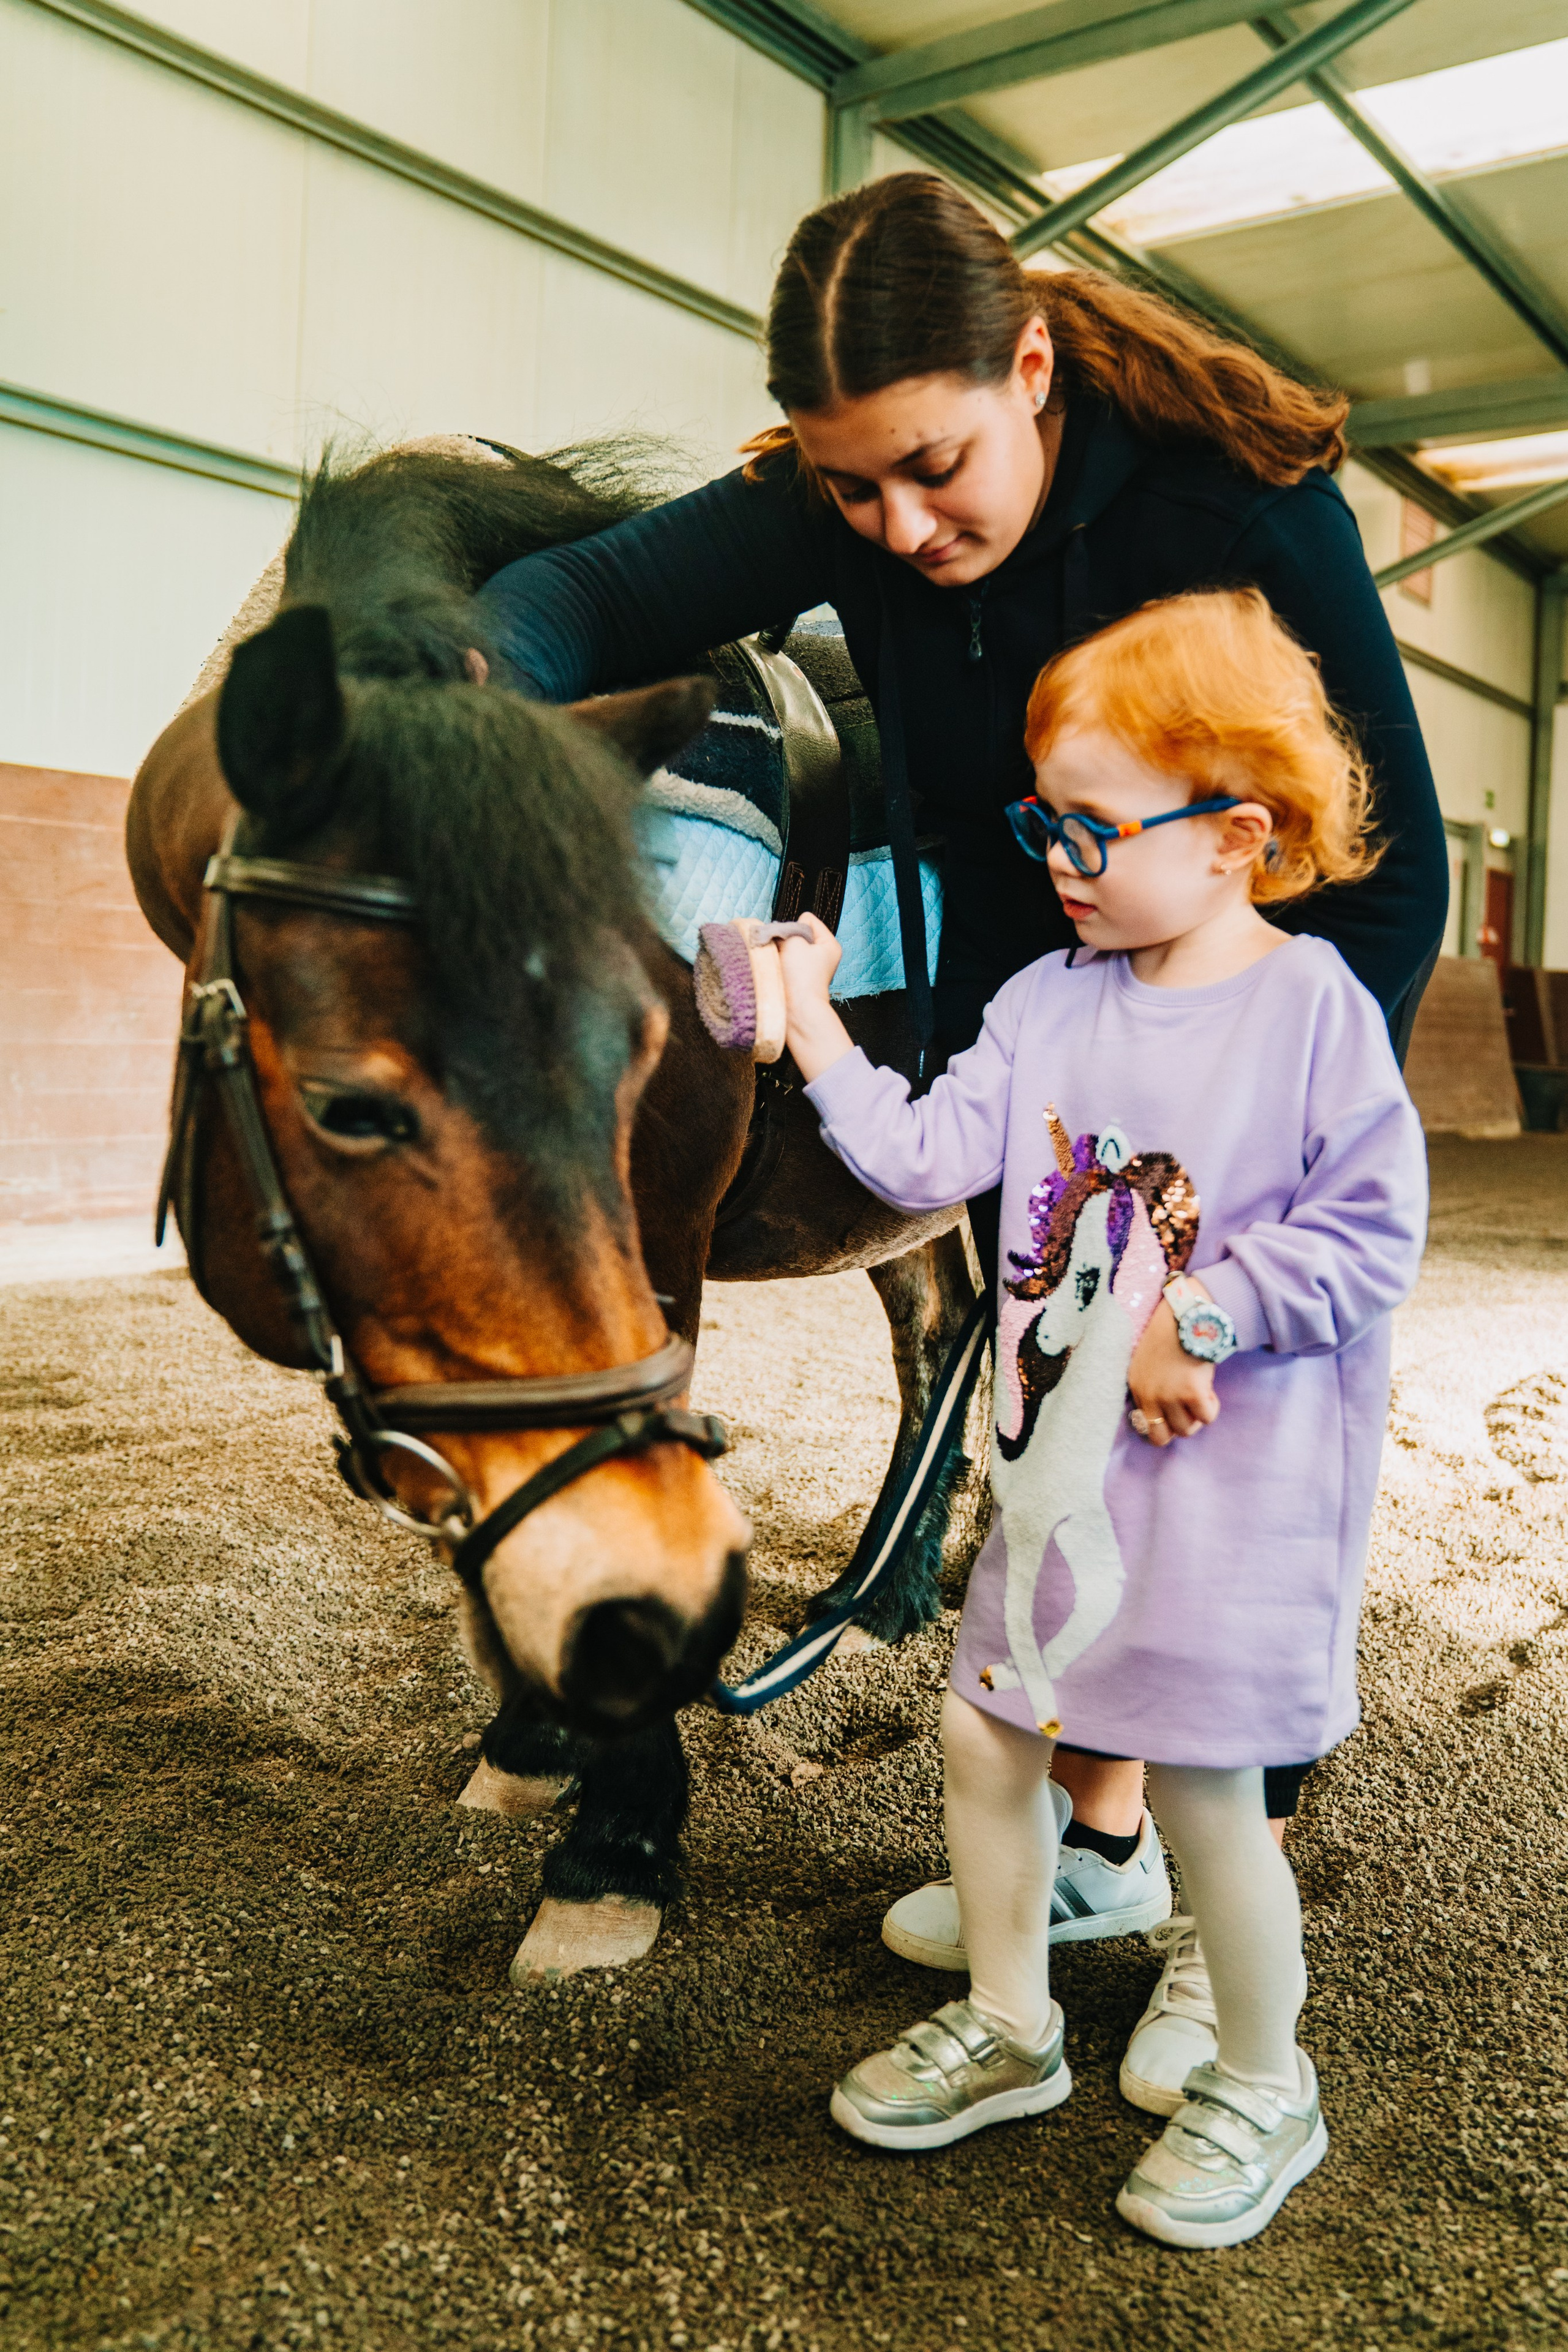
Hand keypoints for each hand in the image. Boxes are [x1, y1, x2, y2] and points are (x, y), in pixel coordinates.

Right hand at [777, 912, 851, 1081]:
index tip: (792, 942)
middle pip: (797, 934)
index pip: (807, 920)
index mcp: (829, 944)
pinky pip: (784, 962)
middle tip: (783, 953)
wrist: (796, 1010)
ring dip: (779, 952)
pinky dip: (777, 964)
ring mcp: (809, 968)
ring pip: (788, 948)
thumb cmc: (800, 974)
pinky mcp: (797, 979)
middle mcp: (822, 955)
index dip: (794, 926)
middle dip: (786, 940)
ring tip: (778, 963)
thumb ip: (787, 928)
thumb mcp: (794, 940)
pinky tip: (775, 970)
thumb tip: (778, 933)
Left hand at [1127, 1297, 1219, 1446]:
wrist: (1186, 1314)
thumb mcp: (1147, 1362)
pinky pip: (1207, 1417)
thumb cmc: (1170, 1333)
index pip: (1146, 1429)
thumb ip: (1152, 1386)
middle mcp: (1150, 1395)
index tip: (1174, 1415)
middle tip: (1189, 1408)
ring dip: (1196, 1416)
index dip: (1164, 1426)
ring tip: (1200, 1394)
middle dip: (1179, 1426)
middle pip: (1164, 1437)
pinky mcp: (1192, 1392)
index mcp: (1137, 1387)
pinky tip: (1209, 1388)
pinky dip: (1212, 1407)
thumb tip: (1166, 1412)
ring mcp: (1170, 1395)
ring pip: (1187, 1429)